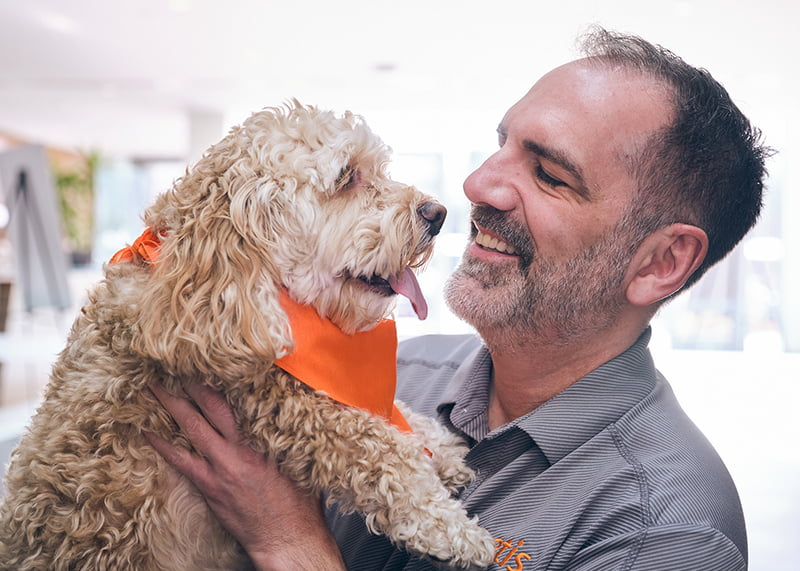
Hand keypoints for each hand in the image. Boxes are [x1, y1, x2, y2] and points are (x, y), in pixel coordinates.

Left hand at [145, 381, 344, 569]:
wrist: (287, 538)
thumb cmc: (299, 503)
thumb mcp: (299, 462)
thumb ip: (286, 438)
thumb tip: (287, 414)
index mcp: (263, 440)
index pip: (238, 402)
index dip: (219, 381)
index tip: (208, 362)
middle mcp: (239, 450)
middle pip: (210, 408)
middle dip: (191, 385)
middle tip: (173, 364)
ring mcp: (221, 469)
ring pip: (190, 429)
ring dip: (170, 406)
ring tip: (153, 388)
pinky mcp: (210, 488)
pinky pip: (181, 462)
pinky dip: (163, 445)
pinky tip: (148, 432)